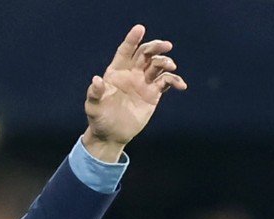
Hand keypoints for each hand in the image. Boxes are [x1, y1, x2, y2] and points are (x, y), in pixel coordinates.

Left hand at [83, 24, 187, 161]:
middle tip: (166, 45)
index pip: (125, 51)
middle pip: (145, 53)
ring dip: (165, 62)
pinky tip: (180, 85)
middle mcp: (131, 73)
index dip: (132, 39)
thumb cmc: (99, 119)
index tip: (140, 28)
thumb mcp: (93, 107)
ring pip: (157, 65)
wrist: (111, 135)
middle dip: (156, 46)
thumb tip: (96, 80)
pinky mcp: (153, 93)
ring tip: (170, 67)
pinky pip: (166, 82)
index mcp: (116, 72)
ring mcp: (143, 82)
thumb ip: (94, 93)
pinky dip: (175, 81)